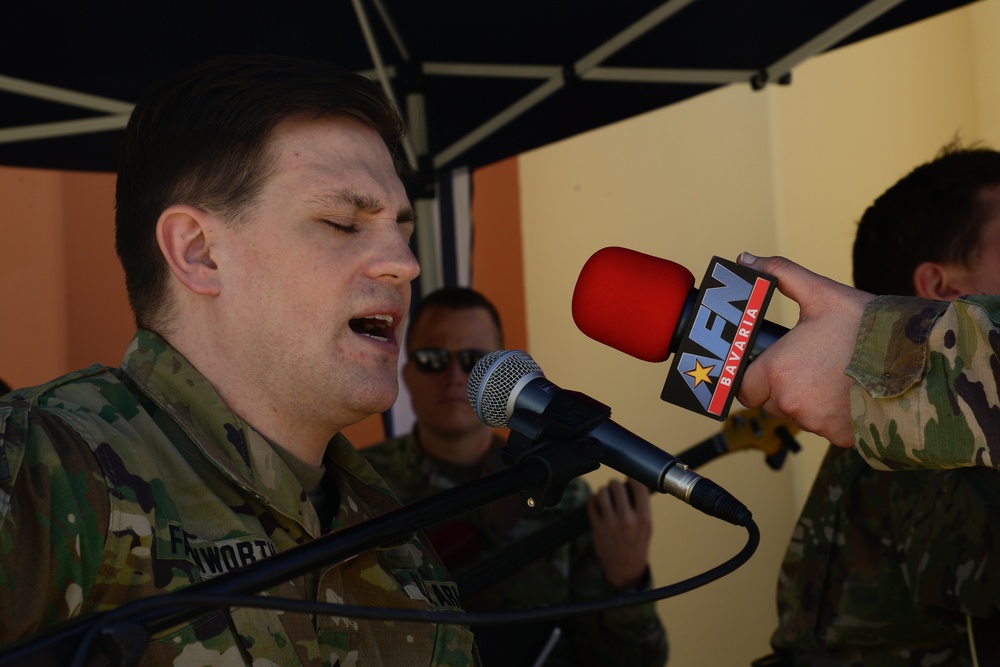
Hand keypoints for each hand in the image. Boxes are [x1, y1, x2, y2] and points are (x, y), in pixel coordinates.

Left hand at [587, 478, 652, 591]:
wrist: (624, 568)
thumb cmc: (637, 543)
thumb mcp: (647, 526)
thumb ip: (642, 505)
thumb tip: (634, 481)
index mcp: (644, 518)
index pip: (638, 486)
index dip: (632, 479)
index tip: (629, 479)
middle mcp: (627, 520)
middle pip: (617, 486)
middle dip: (615, 484)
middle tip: (615, 489)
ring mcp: (610, 524)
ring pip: (602, 492)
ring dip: (603, 491)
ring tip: (606, 496)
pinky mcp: (597, 527)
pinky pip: (591, 503)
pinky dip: (593, 499)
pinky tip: (598, 502)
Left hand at [735, 253, 874, 446]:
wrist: (921, 362)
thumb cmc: (870, 327)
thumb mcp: (823, 294)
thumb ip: (781, 275)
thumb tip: (746, 259)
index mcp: (778, 370)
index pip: (746, 388)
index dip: (756, 376)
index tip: (773, 365)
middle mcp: (791, 402)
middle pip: (771, 401)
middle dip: (784, 387)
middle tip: (812, 364)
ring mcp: (816, 424)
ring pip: (799, 416)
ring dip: (809, 402)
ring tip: (837, 375)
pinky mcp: (840, 438)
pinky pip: (826, 429)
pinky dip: (835, 416)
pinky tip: (852, 393)